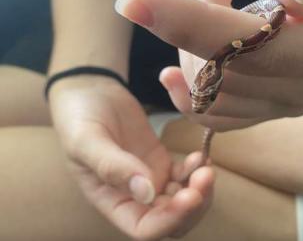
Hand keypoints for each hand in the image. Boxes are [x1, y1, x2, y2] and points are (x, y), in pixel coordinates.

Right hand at [48, 76, 213, 239]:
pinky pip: (185, 176)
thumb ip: (112, 167)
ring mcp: (150, 179)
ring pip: (183, 200)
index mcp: (112, 201)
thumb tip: (146, 194)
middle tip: (205, 178)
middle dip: (193, 205)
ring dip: (199, 189)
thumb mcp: (86, 141)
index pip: (144, 228)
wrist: (90, 93)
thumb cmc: (79, 118)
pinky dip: (196, 170)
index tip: (188, 197)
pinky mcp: (161, 161)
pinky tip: (200, 157)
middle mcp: (133, 197)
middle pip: (171, 219)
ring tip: (205, 166)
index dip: (169, 220)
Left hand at [115, 0, 302, 130]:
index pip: (245, 45)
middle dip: (186, 29)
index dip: (185, 22)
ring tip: (188, 18)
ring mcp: (290, 105)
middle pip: (221, 72)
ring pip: (215, 99)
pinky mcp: (275, 109)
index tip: (131, 2)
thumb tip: (289, 1)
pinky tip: (172, 78)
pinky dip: (191, 101)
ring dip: (188, 57)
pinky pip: (223, 119)